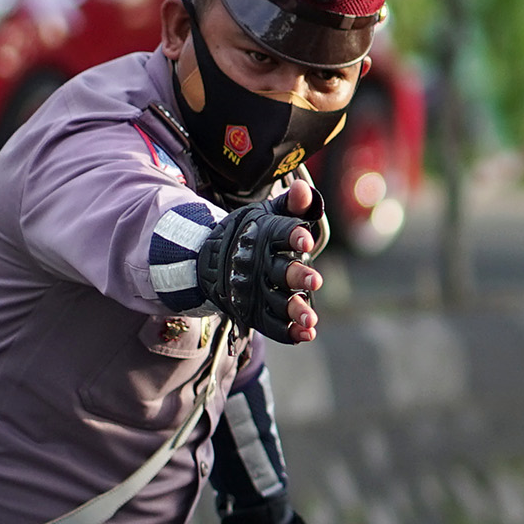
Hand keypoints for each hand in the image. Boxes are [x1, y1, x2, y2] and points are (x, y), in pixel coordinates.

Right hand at [198, 197, 322, 344]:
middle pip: (279, 272)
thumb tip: (303, 189)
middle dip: (296, 277)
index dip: (292, 235)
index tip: (305, 239)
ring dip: (294, 310)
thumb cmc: (248, 234)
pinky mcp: (254, 312)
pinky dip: (288, 332)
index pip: (279, 233)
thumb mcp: (265, 215)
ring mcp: (255, 291)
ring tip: (311, 320)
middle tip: (314, 281)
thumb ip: (290, 205)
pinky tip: (306, 335)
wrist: (209, 260)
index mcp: (262, 236)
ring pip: (277, 302)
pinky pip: (271, 326)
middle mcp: (258, 266)